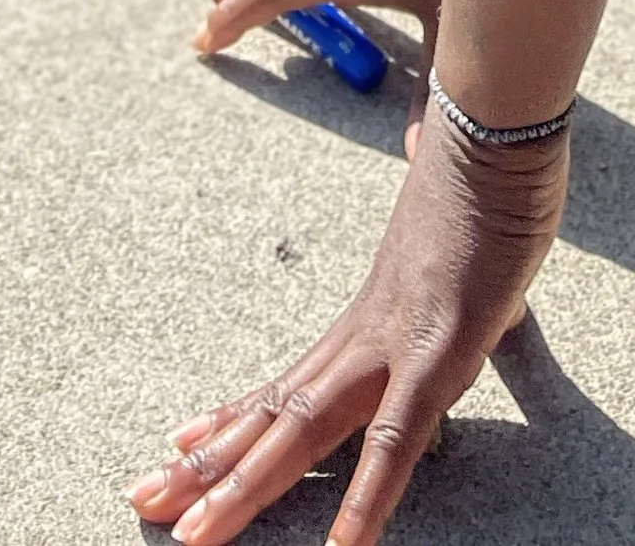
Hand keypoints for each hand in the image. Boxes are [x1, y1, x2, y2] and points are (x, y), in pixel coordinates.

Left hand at [127, 105, 565, 541]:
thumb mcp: (461, 256)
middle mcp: (361, 336)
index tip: (176, 443)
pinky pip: (396, 439)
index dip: (229, 418)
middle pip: (270, 415)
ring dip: (244, 487)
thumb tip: (479, 269)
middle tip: (140, 501)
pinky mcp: (440, 351)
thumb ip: (457, 276)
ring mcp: (394, 344)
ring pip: (303, 431)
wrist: (493, 129)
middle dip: (205, 467)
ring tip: (192, 534)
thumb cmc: (486, 184)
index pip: (282, 381)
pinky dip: (368, 498)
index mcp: (364, 319)